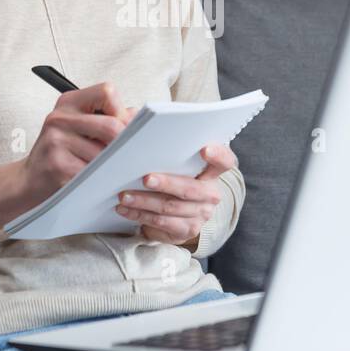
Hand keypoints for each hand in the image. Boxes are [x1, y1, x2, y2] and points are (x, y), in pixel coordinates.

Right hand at [20, 82, 137, 204]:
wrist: (30, 180)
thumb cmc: (59, 152)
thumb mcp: (79, 126)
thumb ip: (107, 117)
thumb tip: (136, 115)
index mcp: (69, 102)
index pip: (107, 92)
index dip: (121, 111)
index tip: (123, 127)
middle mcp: (60, 118)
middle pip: (110, 126)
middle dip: (124, 144)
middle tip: (127, 155)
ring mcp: (56, 141)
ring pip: (104, 154)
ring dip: (113, 165)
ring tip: (109, 168)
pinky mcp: (57, 165)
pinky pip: (93, 172)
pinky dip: (101, 178)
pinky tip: (97, 179)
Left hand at [114, 143, 237, 245]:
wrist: (178, 211)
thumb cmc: (173, 174)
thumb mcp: (171, 158)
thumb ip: (160, 140)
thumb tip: (133, 121)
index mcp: (213, 171)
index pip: (225, 161)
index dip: (218, 155)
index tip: (204, 149)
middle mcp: (211, 193)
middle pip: (190, 189)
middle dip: (166, 183)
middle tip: (145, 178)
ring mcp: (201, 213)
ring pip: (170, 207)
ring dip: (144, 201)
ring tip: (124, 195)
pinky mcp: (187, 229)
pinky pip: (161, 222)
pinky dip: (140, 215)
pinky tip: (124, 209)